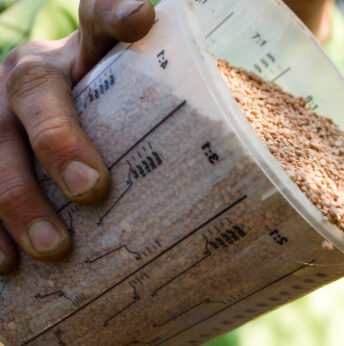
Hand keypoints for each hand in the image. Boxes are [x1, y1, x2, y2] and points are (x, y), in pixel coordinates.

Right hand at [0, 0, 154, 272]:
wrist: (60, 124)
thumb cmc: (117, 119)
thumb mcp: (143, 104)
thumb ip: (179, 103)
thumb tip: (261, 136)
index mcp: (82, 54)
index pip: (98, 16)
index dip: (115, 10)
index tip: (142, 18)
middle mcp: (30, 74)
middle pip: (35, 95)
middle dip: (59, 143)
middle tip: (93, 190)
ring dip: (15, 199)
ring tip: (52, 249)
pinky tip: (6, 265)